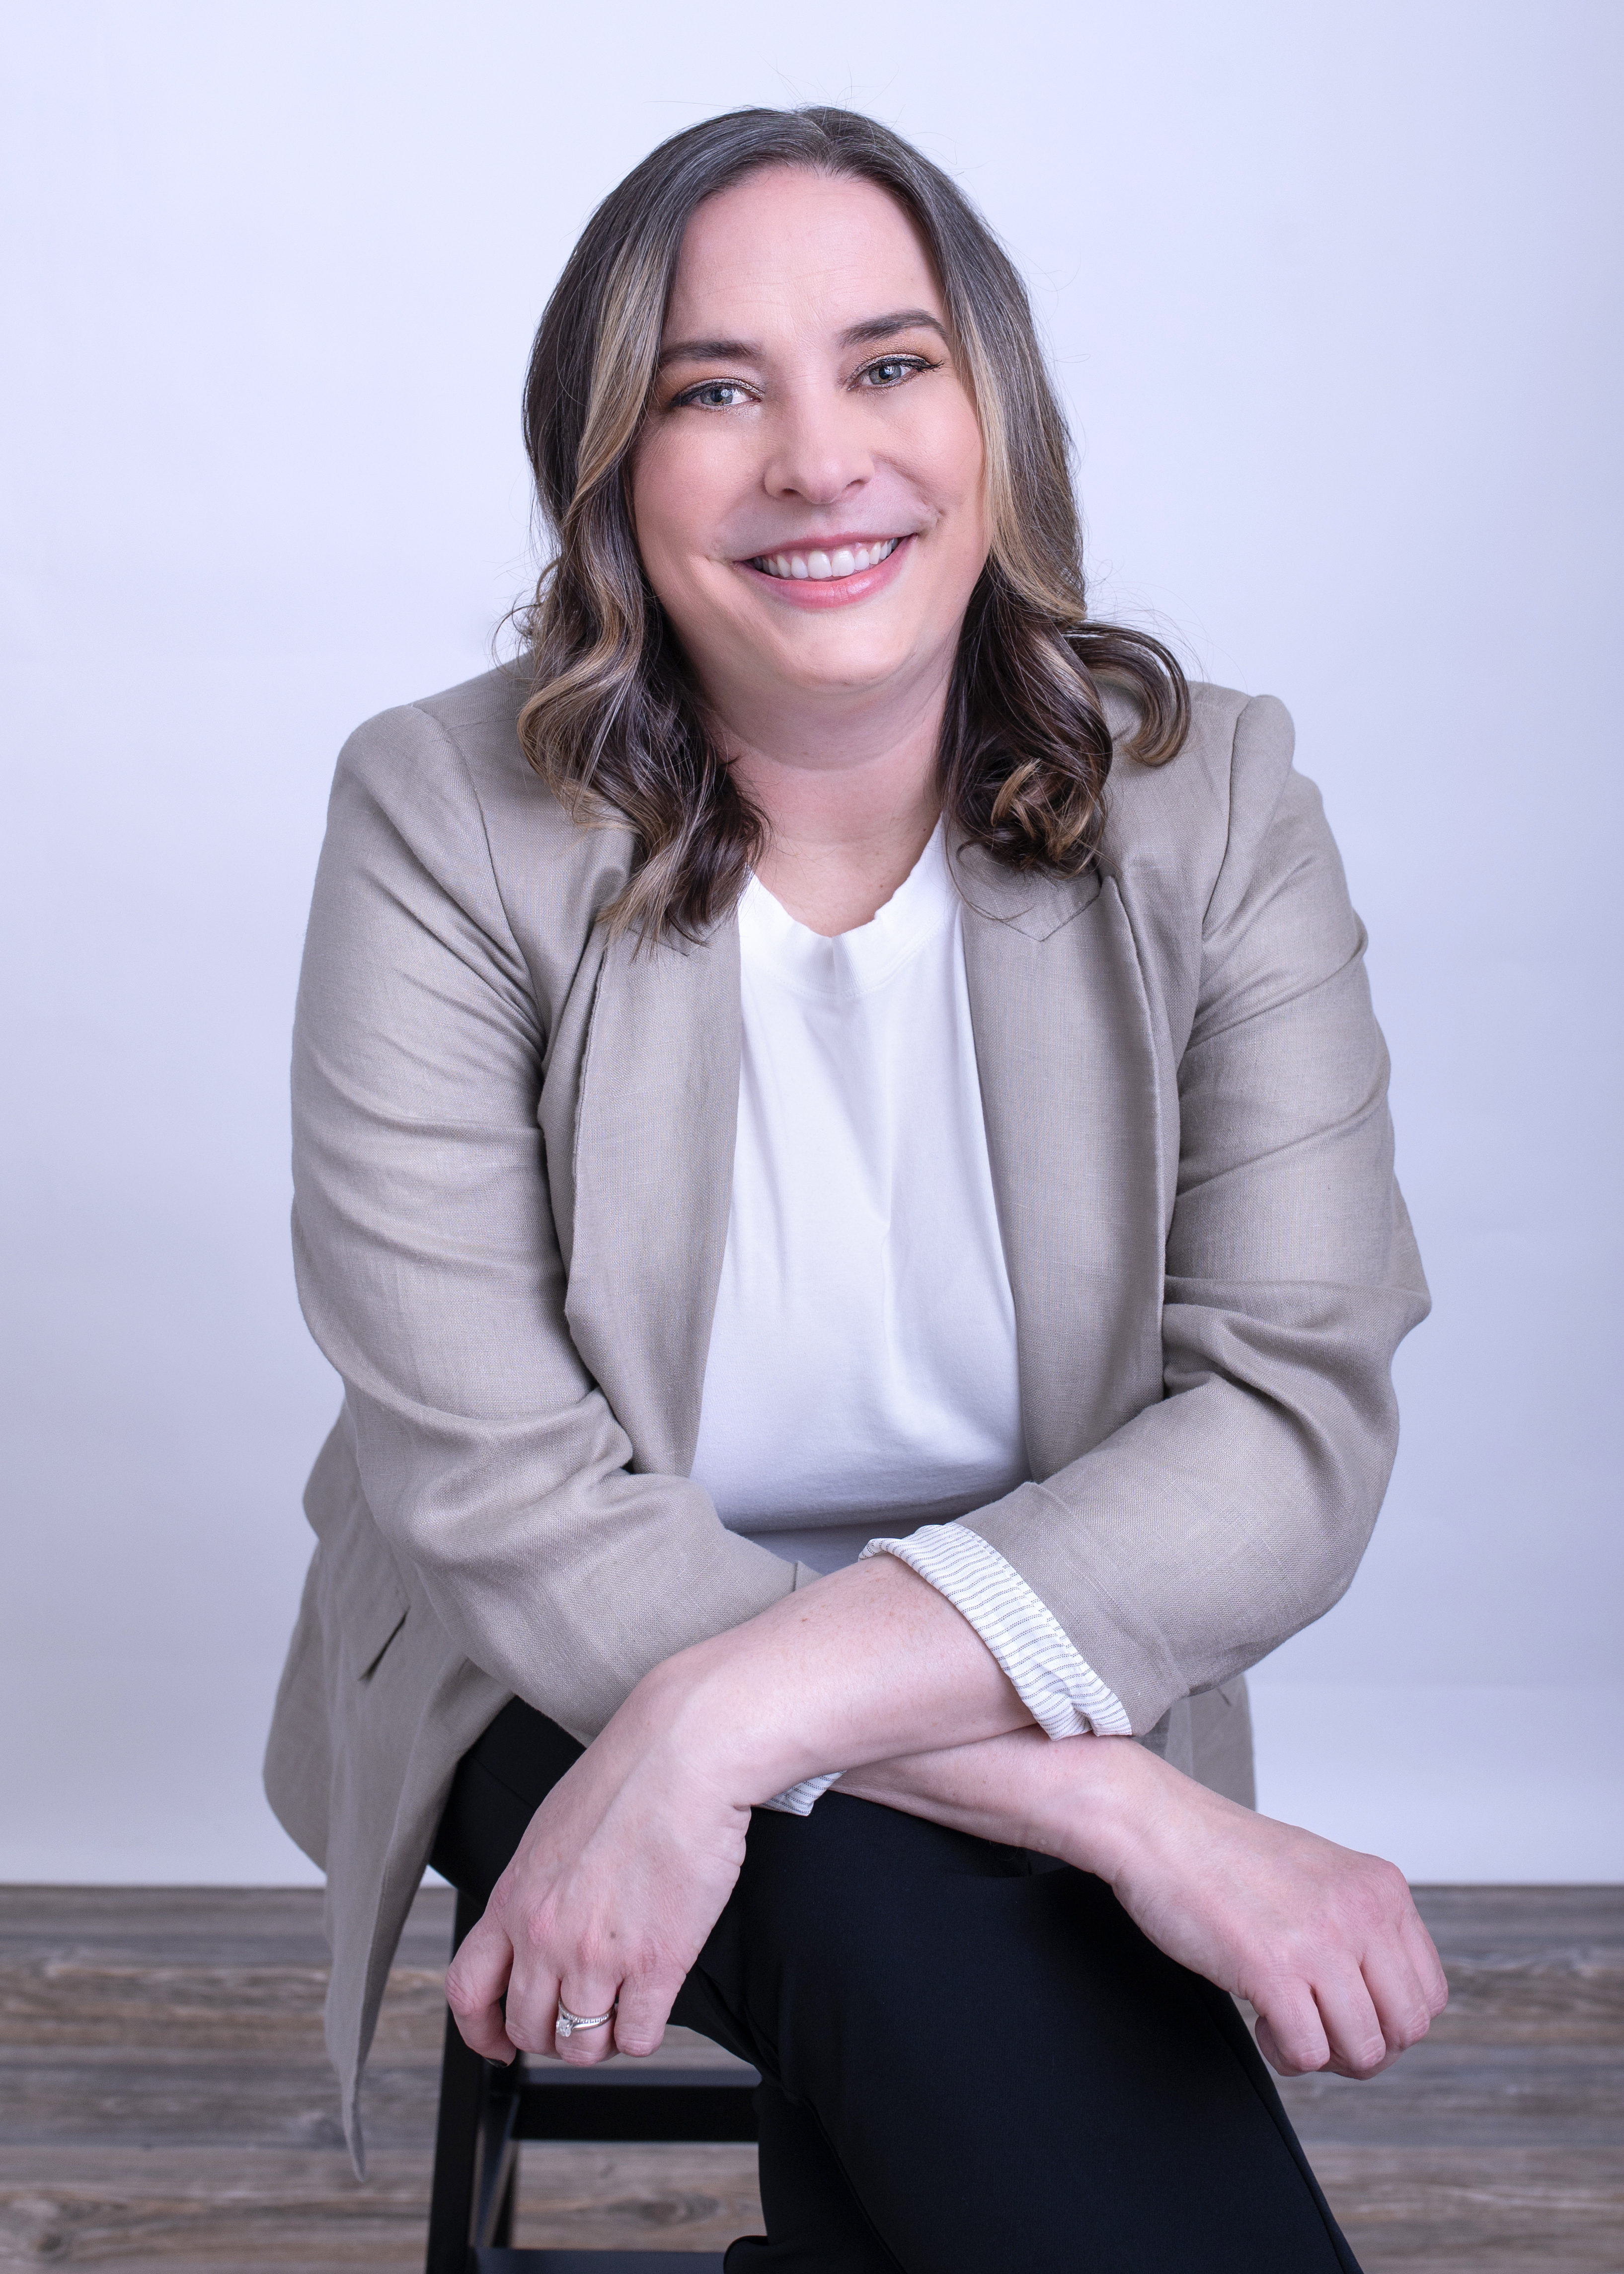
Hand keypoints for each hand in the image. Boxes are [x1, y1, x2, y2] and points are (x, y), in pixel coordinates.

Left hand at [444, 1682, 749, 2067]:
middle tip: (580, 2019)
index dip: (480, 2031)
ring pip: (581, 2046)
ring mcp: (598, 1953)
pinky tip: (654, 2001)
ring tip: (622, 2011)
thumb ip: (536, 1888)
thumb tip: (535, 1928)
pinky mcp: (657, 1962)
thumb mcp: (552, 1831)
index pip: (467, 1990)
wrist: (685, 1751)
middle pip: (528, 2028)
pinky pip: (640, 2037)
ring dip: (602, 2039)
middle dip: (552, 2036)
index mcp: (514, 1897)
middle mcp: (545, 1933)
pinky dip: (645, 2032)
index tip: (499, 2043)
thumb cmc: (629, 1775)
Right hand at [840, 1729, 1447, 2079]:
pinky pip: (1318, 2046)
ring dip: (1316, 2042)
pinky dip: (1287, 2045)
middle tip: (1284, 2000)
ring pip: (1370, 2044)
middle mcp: (1356, 1891)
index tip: (1308, 1987)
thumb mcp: (1248, 1859)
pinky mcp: (1274, 1954)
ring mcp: (1320, 1923)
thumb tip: (1279, 1922)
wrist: (1110, 1806)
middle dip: (1355, 2033)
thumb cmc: (1168, 1834)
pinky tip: (1244, 2006)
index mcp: (1358, 1870)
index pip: (1425, 1978)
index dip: (1375, 2005)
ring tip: (1256, 1995)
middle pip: (1410, 2020)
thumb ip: (1290, 1889)